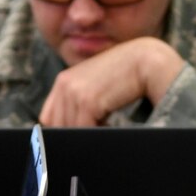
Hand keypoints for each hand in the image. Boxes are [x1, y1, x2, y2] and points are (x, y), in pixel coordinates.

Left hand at [38, 38, 184, 125]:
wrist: (146, 60)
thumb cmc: (125, 76)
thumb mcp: (96, 85)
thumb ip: (81, 101)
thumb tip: (73, 128)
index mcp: (63, 81)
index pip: (50, 118)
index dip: (64, 130)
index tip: (80, 135)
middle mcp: (64, 84)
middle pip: (58, 126)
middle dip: (74, 135)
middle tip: (96, 134)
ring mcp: (74, 92)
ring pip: (70, 130)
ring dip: (87, 135)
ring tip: (106, 128)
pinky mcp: (87, 100)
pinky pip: (83, 130)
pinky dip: (96, 135)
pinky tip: (111, 126)